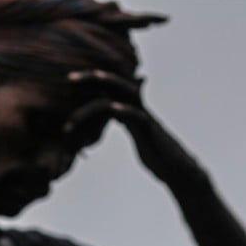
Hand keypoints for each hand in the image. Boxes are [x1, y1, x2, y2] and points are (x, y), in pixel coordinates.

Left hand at [65, 70, 203, 185]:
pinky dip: (125, 111)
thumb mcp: (135, 131)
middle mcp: (137, 108)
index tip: (69, 80)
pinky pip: (138, 117)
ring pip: (125, 96)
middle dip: (93, 78)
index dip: (90, 83)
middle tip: (70, 78)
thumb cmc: (155, 152)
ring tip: (93, 82)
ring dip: (105, 91)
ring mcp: (144, 118)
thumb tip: (113, 110)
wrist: (176, 168)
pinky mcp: (150, 131)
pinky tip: (114, 108)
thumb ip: (124, 119)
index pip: (108, 90)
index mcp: (129, 109)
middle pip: (115, 85)